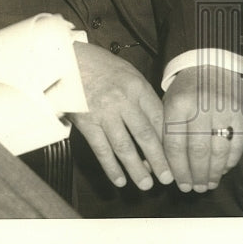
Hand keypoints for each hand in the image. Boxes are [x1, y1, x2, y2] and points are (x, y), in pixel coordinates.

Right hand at [68, 41, 173, 189]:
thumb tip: (158, 124)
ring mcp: (103, 112)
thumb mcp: (127, 72)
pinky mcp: (86, 121)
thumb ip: (142, 96)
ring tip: (146, 184)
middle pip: (146, 136)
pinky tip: (119, 179)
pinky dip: (111, 167)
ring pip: (124, 147)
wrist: (65, 58)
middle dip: (159, 161)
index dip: (169, 141)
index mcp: (137, 87)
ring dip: (137, 169)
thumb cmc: (97, 64)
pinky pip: (101, 149)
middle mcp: (122, 100)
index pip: (160, 119)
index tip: (177, 157)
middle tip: (167, 178)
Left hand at [163, 65, 242, 192]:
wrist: (211, 63)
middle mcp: (200, 108)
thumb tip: (159, 163)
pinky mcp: (241, 114)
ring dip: (213, 173)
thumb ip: (165, 130)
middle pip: (197, 151)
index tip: (177, 183)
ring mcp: (223, 111)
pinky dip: (229, 162)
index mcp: (177, 104)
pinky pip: (237, 145)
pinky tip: (222, 171)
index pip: (174, 143)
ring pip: (218, 151)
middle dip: (194, 174)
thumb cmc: (185, 89)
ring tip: (207, 184)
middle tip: (193, 188)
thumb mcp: (168, 102)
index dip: (176, 167)